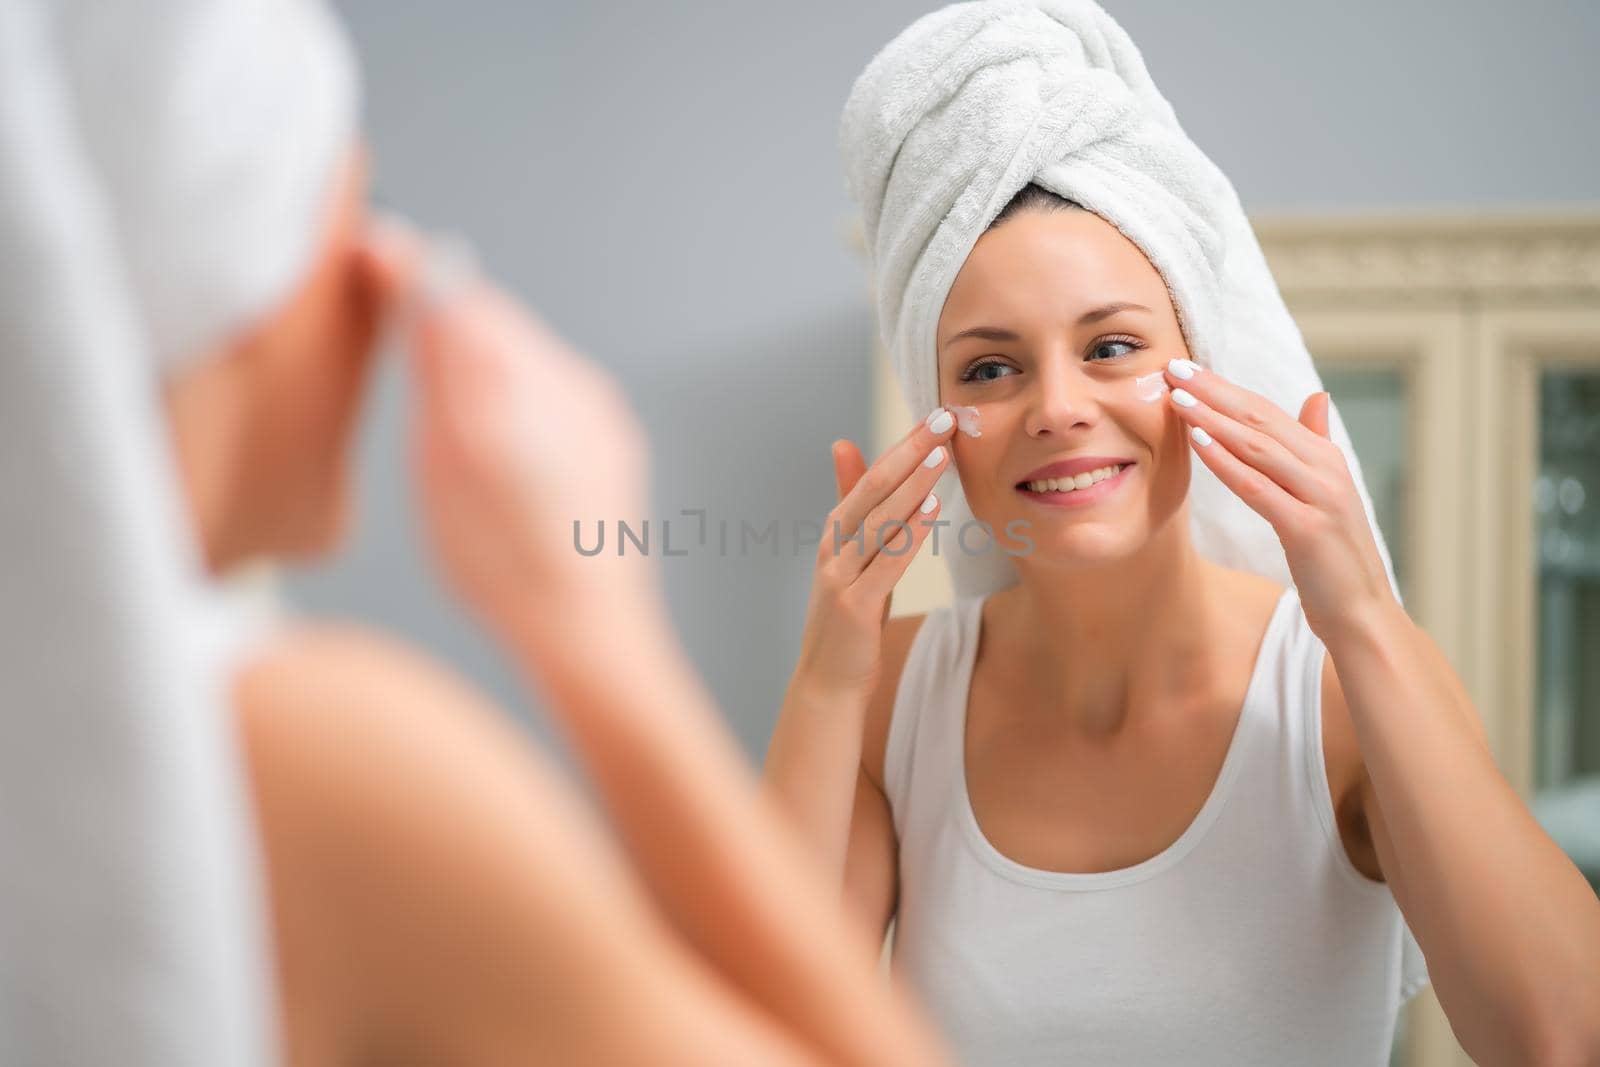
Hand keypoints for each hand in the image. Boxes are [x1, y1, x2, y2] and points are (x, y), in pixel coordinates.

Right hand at [361, 222, 658, 643]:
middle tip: (384, 280)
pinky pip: (550, 385)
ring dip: (477, 344)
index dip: (408, 270)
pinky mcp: (611, 435)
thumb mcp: (442, 462)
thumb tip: (419, 278)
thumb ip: (436, 367)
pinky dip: (510, 381)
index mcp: (521, 383)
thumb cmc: (502, 563)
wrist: (585, 628)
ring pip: (523, 352)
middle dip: (442, 303)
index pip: (458, 298)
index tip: (368, 245)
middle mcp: (572, 383)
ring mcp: (599, 409)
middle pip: (494, 320)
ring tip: (429, 354)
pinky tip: (485, 413)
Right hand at [790, 410, 954, 701]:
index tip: (934, 416)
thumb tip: (845, 445)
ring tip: (941, 455)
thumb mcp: (851, 557)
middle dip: (909, 452)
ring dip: (911, 485)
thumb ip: (854, 506)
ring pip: (879, 521)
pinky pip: (886, 561)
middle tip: (942, 419)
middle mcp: (832, 549)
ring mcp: (839, 577)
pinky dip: (908, 533)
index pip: (871, 478)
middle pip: (873, 490)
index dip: (903, 446)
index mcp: (834, 534)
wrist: (827, 681)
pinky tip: (930, 509)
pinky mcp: (854, 606)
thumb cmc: (848, 618)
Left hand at [1162, 358, 1398, 642]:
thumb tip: (1317, 397)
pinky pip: (1258, 487)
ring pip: (1257, 447)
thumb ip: (1316, 444)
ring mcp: (1318, 496)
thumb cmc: (1335, 556)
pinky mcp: (1307, 528)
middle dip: (1213, 391)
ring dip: (1213, 418)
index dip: (1225, 387)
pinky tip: (1199, 441)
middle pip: (1259, 419)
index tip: (1186, 368)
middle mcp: (1324, 469)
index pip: (1266, 411)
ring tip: (1177, 397)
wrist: (1363, 611)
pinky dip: (1227, 461)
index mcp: (1324, 457)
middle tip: (1173, 366)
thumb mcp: (1326, 493)